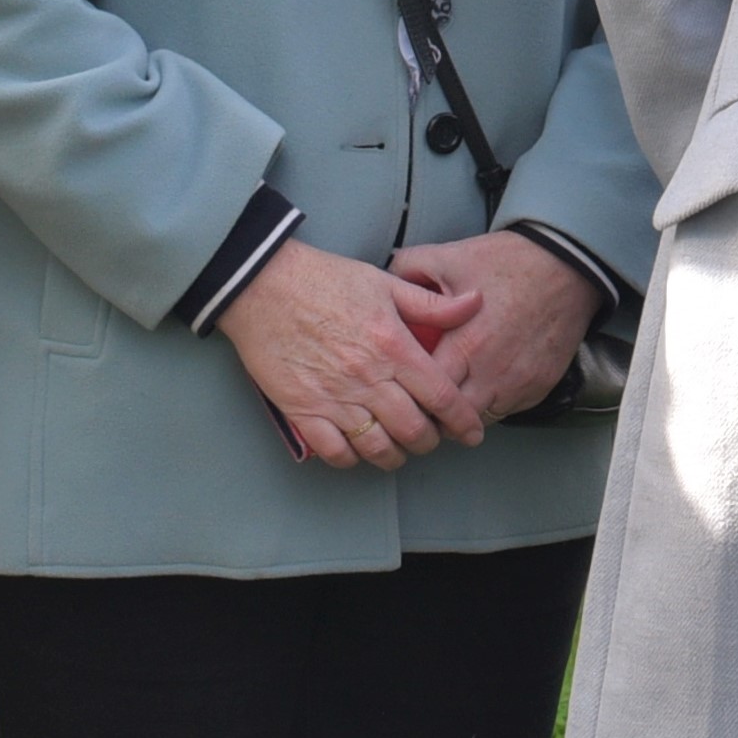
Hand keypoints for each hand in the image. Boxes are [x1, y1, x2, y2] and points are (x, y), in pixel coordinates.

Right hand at [215, 242, 494, 468]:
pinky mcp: (303, 409)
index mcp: (394, 346)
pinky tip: (358, 449)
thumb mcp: (385, 284)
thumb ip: (432, 304)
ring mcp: (335, 397)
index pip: (442, 397)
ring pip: (378, 447)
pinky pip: (335, 451)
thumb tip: (474, 304)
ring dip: (394, 456)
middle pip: (414, 430)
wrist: (263, 284)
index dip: (463, 422)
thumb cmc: (325, 279)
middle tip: (432, 438)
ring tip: (398, 449)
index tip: (471, 433)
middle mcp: (369, 378)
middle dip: (430, 442)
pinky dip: (352, 458)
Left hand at [385, 227, 607, 431]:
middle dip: (432, 417)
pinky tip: (480, 389)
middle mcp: (493, 372)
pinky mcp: (539, 387)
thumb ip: (408, 270)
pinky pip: (507, 412)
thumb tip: (382, 282)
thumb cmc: (508, 262)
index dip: (410, 398)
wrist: (566, 265)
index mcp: (466, 344)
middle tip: (420, 405)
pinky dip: (490, 406)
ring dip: (462, 415)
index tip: (401, 393)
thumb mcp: (449, 257)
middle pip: (451, 420)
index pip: (427, 395)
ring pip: (480, 422)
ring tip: (449, 400)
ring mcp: (519, 384)